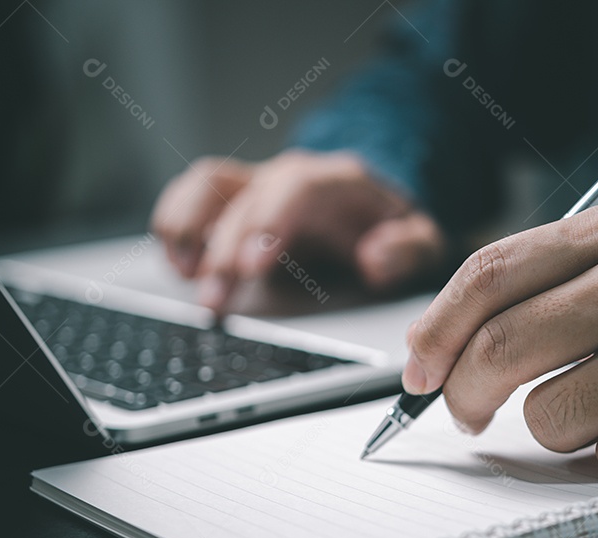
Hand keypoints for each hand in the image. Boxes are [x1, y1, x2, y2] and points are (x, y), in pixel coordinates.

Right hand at [150, 150, 445, 308]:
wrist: (372, 205)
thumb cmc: (393, 228)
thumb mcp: (422, 240)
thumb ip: (408, 249)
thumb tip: (375, 258)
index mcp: (335, 182)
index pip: (295, 188)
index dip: (268, 223)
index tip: (251, 266)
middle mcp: (288, 178)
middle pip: (243, 198)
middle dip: (221, 249)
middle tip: (214, 300)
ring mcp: (256, 186)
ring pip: (206, 183)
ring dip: (188, 228)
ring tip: (186, 276)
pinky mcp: (233, 201)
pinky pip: (191, 194)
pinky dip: (175, 224)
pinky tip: (178, 265)